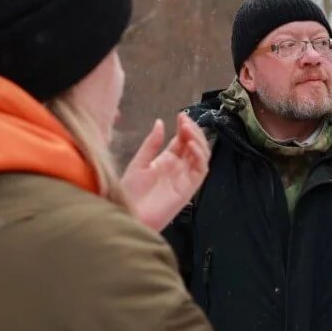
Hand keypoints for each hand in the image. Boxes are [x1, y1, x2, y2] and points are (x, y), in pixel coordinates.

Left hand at [121, 112, 210, 231]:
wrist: (129, 215)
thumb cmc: (130, 192)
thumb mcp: (138, 163)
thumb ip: (151, 144)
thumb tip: (160, 122)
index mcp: (166, 160)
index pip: (182, 140)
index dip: (184, 127)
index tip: (181, 116)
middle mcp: (179, 167)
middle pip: (194, 145)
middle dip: (193, 131)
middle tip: (185, 120)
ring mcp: (185, 177)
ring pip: (202, 155)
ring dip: (198, 140)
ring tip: (188, 129)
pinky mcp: (189, 188)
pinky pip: (201, 170)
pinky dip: (200, 156)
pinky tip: (191, 146)